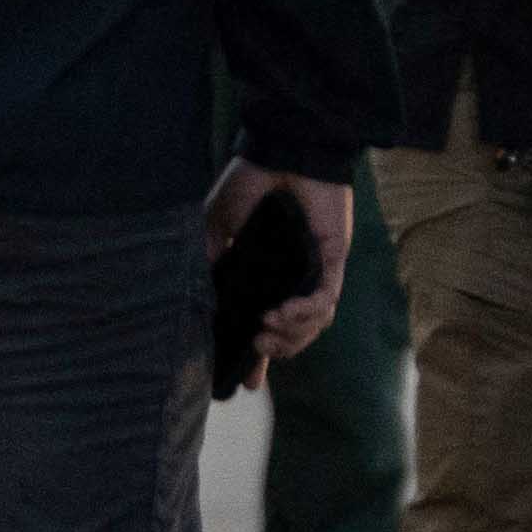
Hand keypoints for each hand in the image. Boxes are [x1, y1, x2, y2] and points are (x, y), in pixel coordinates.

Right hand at [210, 158, 356, 380]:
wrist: (283, 149)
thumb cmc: (251, 181)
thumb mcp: (217, 223)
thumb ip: (209, 255)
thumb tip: (198, 292)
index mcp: (267, 275)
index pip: (267, 324)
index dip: (259, 356)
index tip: (246, 382)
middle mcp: (293, 278)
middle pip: (297, 334)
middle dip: (278, 351)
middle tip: (257, 348)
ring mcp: (316, 270)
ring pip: (316, 323)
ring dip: (292, 334)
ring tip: (268, 328)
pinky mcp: (333, 259)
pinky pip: (327, 298)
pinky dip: (307, 310)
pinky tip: (285, 312)